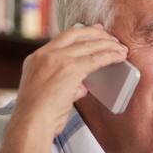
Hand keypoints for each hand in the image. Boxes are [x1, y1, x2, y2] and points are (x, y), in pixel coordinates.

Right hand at [13, 24, 128, 137]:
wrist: (31, 122)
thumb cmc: (39, 116)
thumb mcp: (47, 93)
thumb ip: (65, 85)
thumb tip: (81, 86)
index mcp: (36, 59)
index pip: (62, 39)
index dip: (81, 33)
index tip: (94, 30)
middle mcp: (45, 55)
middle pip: (75, 34)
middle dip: (96, 33)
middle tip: (111, 36)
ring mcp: (56, 59)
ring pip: (88, 44)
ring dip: (108, 45)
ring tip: (121, 48)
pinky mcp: (70, 69)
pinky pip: (95, 58)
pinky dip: (110, 56)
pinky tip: (119, 57)